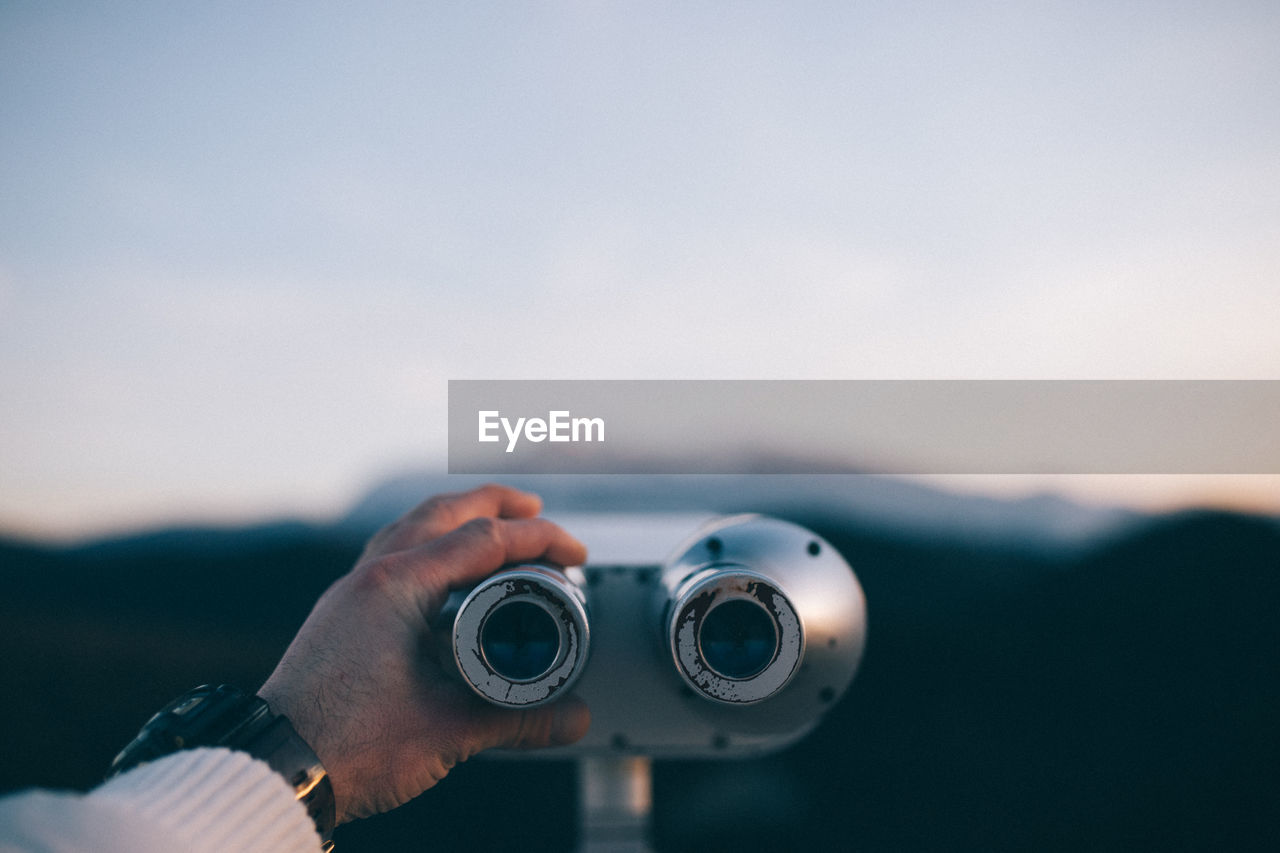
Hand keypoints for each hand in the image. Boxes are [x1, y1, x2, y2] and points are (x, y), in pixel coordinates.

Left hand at [258, 484, 590, 822]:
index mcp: (398, 587)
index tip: (574, 555)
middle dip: (497, 505)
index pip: (486, 540)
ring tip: (493, 526)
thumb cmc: (344, 745)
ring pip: (414, 527)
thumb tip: (571, 717)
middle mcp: (372, 576)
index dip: (540, 540)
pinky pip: (393, 552)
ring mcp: (353, 591)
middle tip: (537, 511)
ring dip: (459, 519)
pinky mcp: (344, 612)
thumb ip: (518, 720)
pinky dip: (429, 543)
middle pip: (445, 513)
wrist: (275, 767)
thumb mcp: (448, 731)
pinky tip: (442, 569)